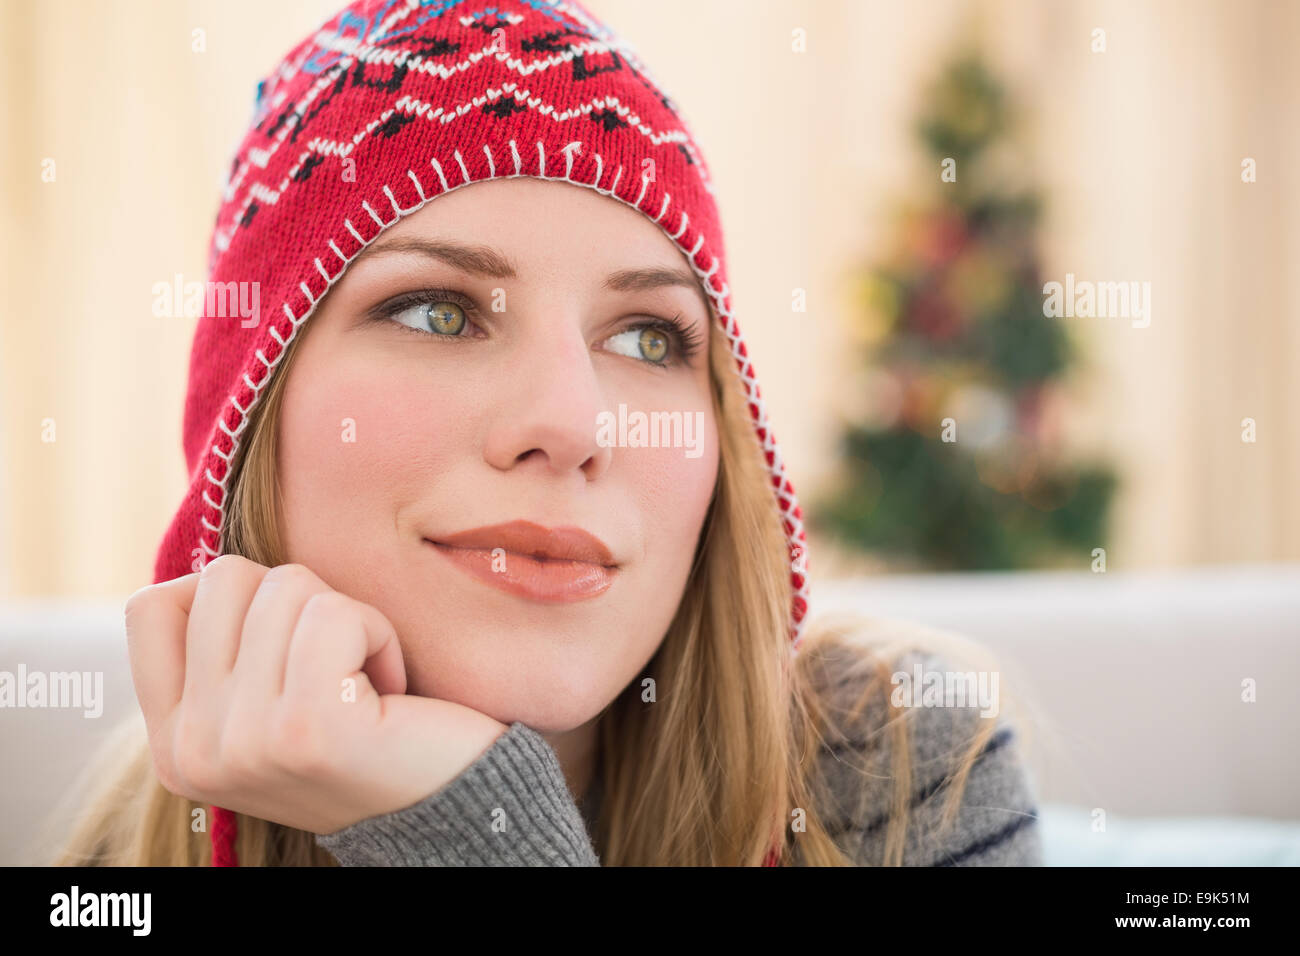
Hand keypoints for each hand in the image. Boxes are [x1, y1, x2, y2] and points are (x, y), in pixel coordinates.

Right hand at [124, 554, 509, 834]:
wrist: (449, 805)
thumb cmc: (367, 730)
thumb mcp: (268, 702)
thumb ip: (223, 652)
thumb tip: (208, 575)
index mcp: (173, 745)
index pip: (150, 608)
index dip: (223, 593)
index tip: (281, 636)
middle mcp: (195, 752)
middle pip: (223, 581)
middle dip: (297, 597)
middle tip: (334, 657)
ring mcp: (246, 743)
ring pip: (284, 586)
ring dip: (346, 615)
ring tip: (364, 678)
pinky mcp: (309, 727)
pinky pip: (333, 613)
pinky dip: (378, 631)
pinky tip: (391, 685)